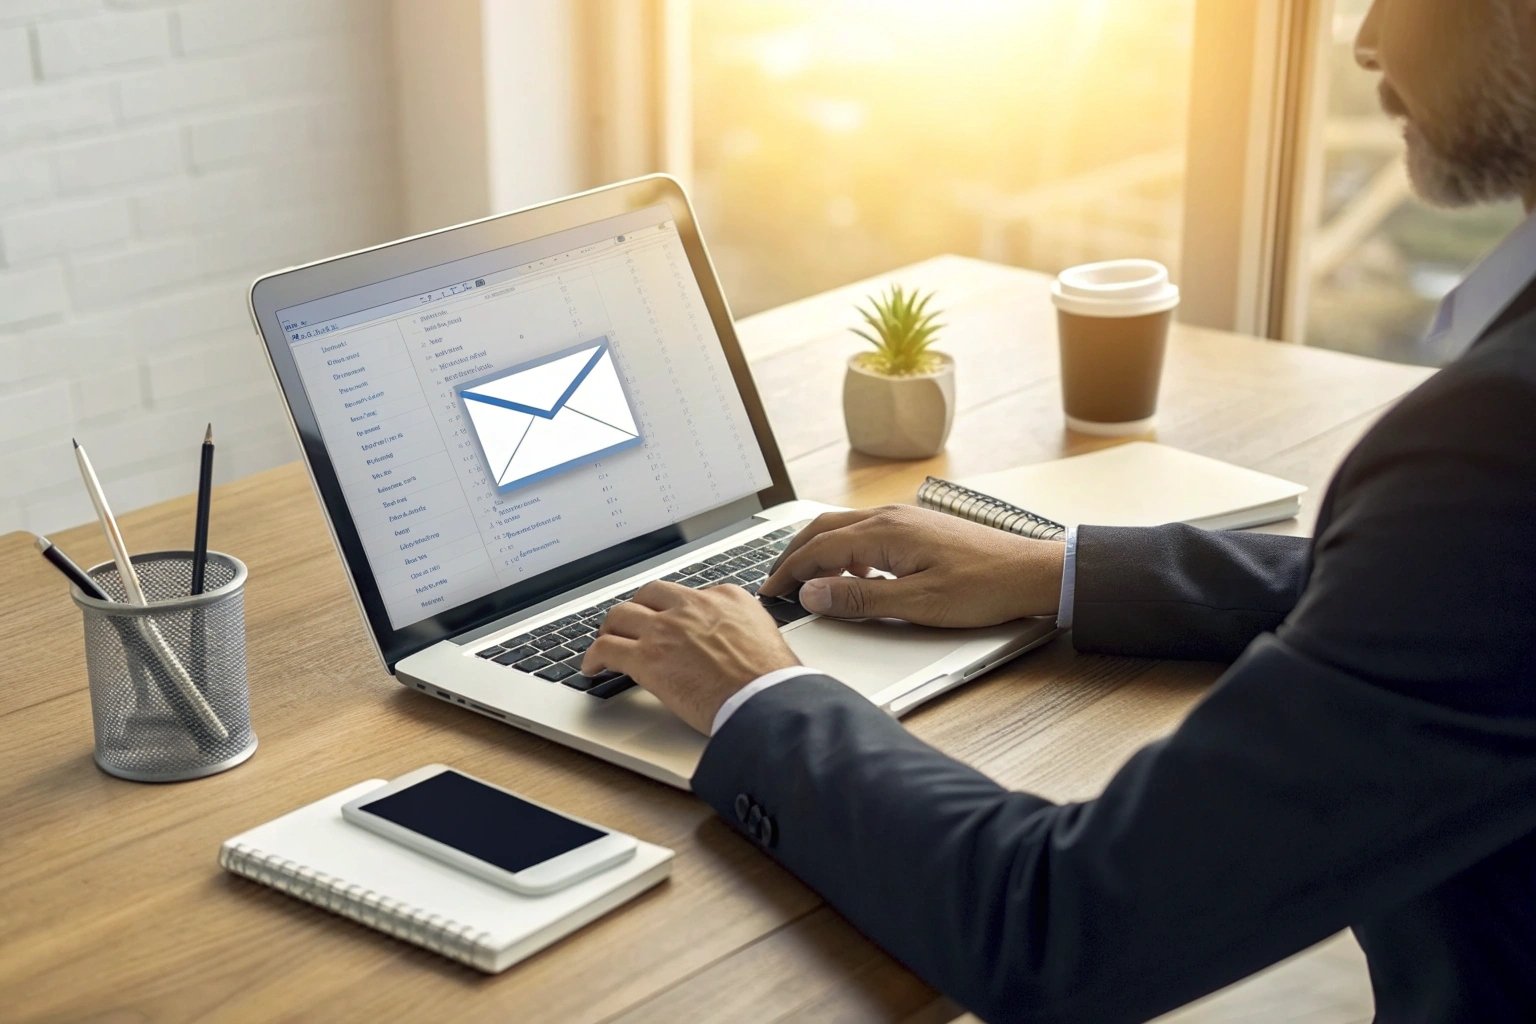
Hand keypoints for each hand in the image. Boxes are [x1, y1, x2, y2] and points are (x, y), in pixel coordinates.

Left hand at [581, 581, 799, 733]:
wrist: (767, 699)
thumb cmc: (773, 680)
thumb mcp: (766, 635)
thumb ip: (744, 627)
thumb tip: (737, 638)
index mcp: (724, 597)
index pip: (687, 594)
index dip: (674, 611)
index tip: (670, 623)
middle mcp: (692, 606)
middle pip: (649, 595)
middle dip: (638, 609)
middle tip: (632, 624)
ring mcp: (666, 628)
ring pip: (621, 615)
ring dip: (611, 629)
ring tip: (606, 641)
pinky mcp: (646, 657)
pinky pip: (606, 648)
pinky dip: (593, 656)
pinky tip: (592, 667)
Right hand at [759, 505, 1064, 626]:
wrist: (1032, 572)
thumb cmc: (983, 588)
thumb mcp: (917, 604)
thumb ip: (860, 598)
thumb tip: (812, 593)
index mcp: (885, 531)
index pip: (819, 549)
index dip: (789, 572)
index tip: (770, 592)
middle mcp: (890, 516)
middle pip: (823, 529)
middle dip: (794, 555)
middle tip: (776, 583)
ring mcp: (904, 518)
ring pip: (844, 528)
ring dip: (818, 552)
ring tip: (805, 581)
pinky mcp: (917, 527)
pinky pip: (865, 532)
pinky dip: (844, 551)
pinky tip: (853, 576)